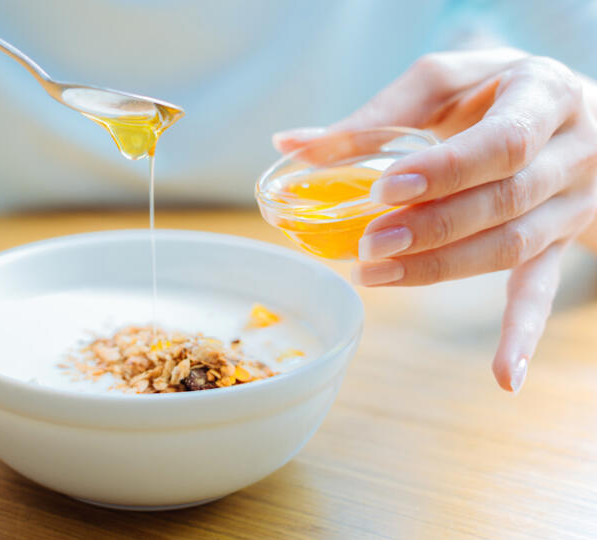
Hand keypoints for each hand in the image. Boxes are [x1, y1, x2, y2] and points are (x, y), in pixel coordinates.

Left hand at [274, 48, 596, 392]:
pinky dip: (522, 333)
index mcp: (543, 96)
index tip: (385, 189)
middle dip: (432, 228)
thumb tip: (288, 146)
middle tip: (368, 244)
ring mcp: (570, 204)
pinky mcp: (561, 243)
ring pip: (511, 246)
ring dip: (442, 268)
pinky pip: (542, 290)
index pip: (502, 143)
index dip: (446, 171)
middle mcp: (570, 152)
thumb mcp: (442, 84)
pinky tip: (505, 377)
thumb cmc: (494, 91)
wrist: (572, 112)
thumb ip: (375, 115)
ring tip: (375, 275)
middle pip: (504, 201)